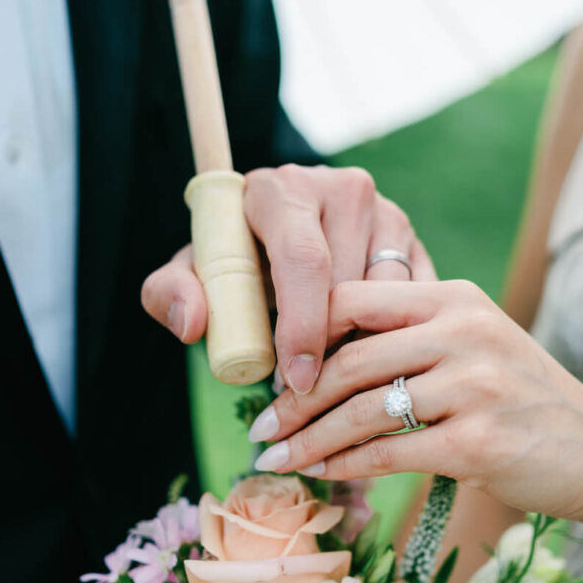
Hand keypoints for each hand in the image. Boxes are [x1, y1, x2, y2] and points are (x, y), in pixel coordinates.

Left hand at [141, 164, 433, 393]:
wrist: (278, 238)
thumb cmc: (232, 260)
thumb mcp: (192, 274)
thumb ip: (167, 294)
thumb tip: (191, 324)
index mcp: (283, 190)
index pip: (302, 259)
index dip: (301, 326)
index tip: (295, 381)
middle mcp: (343, 189)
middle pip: (349, 285)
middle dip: (329, 348)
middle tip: (305, 393)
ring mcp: (387, 212)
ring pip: (389, 300)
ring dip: (363, 347)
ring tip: (329, 377)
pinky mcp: (414, 241)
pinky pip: (415, 305)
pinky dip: (392, 340)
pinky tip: (363, 360)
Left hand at [248, 280, 582, 565]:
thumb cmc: (520, 400)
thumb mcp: (474, 344)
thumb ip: (411, 338)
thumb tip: (322, 358)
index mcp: (453, 298)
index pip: (353, 299)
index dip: (300, 334)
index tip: (272, 371)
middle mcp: (463, 331)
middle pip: (349, 359)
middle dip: (292, 398)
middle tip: (260, 426)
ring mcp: (473, 384)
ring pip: (361, 410)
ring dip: (308, 439)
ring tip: (275, 459)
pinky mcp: (477, 440)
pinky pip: (388, 452)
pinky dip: (344, 466)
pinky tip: (320, 474)